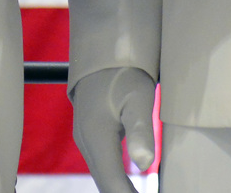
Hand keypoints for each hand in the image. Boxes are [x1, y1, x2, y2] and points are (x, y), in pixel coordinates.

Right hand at [71, 66, 156, 192]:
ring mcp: (85, 139)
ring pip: (102, 176)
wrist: (103, 52)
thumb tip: (146, 165)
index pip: (112, 181)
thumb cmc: (124, 73)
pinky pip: (102, 166)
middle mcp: (86, 141)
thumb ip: (140, 131)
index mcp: (96, 136)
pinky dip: (115, 181)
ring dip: (118, 190)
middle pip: (104, 182)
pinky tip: (129, 186)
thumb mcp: (138, 98)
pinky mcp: (90, 136)